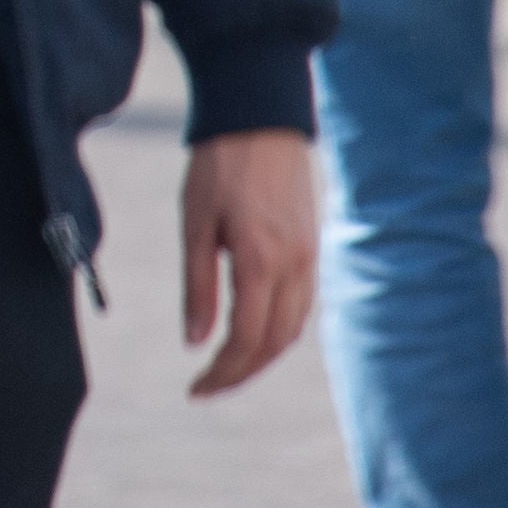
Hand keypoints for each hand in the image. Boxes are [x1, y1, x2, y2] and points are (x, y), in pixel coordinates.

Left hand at [182, 127, 317, 395]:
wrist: (259, 117)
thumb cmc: (218, 165)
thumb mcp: (195, 222)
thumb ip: (198, 285)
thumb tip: (195, 341)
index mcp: (261, 261)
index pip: (246, 338)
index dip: (222, 372)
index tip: (194, 389)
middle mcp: (295, 266)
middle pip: (275, 343)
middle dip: (241, 372)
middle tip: (205, 387)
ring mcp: (310, 258)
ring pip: (294, 328)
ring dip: (262, 355)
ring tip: (226, 367)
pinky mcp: (312, 248)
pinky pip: (302, 305)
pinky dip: (279, 329)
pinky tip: (254, 332)